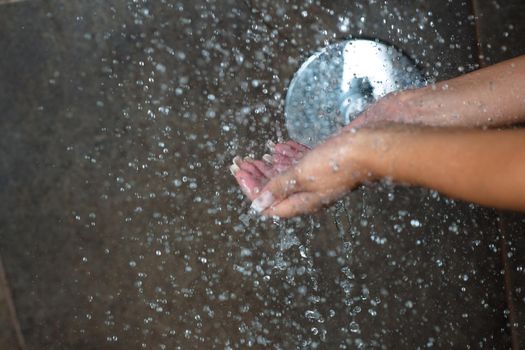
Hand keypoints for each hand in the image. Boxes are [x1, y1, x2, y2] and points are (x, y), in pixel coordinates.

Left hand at [249, 130, 373, 217]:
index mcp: (305, 200)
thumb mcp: (303, 175)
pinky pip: (302, 161)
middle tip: (240, 162)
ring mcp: (320, 175)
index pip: (270, 203)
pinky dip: (287, 154)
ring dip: (269, 165)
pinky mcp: (327, 160)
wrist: (373, 144)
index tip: (239, 172)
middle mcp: (311, 191)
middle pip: (276, 188)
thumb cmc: (341, 162)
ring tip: (255, 155)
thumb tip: (258, 206)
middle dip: (256, 176)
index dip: (252, 189)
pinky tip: (278, 147)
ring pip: (288, 174)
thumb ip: (279, 188)